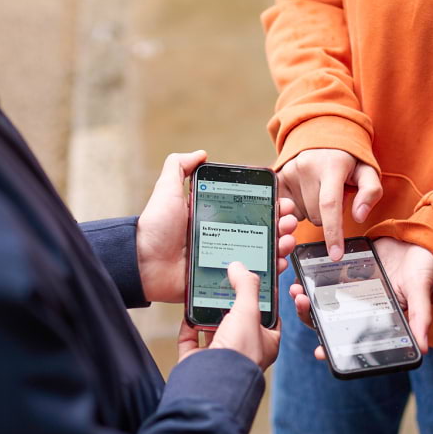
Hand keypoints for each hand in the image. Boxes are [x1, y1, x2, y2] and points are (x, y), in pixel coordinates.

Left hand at [136, 151, 298, 303]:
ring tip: (287, 240)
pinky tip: (278, 263)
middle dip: (282, 223)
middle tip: (289, 221)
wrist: (143, 264)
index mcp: (215, 216)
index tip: (283, 201)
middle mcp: (223, 236)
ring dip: (281, 244)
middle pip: (262, 228)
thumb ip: (179, 167)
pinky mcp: (223, 280)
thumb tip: (201, 153)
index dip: (270, 203)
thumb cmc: (155, 227)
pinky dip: (269, 270)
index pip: (251, 207)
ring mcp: (226, 259)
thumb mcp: (167, 190)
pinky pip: (251, 276)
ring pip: (262, 251)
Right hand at [178, 262, 281, 370]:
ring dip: (208, 310)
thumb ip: (245, 286)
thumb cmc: (239, 356)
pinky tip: (188, 310)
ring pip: (213, 327)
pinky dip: (189, 324)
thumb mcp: (248, 312)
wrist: (211, 385)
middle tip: (225, 279)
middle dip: (230, 300)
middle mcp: (243, 350)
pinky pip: (191, 338)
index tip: (252, 278)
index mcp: (265, 342)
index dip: (262, 295)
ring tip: (206, 288)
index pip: (268, 314)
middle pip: (238, 318)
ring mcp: (219, 356)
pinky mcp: (197, 361)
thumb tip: (239, 267)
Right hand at [278, 148, 381, 260]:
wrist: (322, 133)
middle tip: (332, 198)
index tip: (336, 255)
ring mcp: (290, 171)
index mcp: (331, 166)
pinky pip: (287, 209)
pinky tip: (304, 194)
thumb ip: (370, 192)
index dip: (333, 233)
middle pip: (316, 215)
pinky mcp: (279, 176)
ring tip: (318, 192)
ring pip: (301, 215)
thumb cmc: (348, 158)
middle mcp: (307, 167)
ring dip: (311, 211)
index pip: (330, 205)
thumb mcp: (367, 171)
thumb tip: (359, 216)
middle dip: (327, 216)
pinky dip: (298, 208)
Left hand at [290, 236, 432, 355]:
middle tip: (302, 303)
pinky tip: (302, 272)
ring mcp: (349, 291)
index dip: (333, 348)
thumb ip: (420, 317)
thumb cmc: (422, 271)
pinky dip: (311, 278)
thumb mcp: (420, 292)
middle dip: (310, 317)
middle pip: (328, 321)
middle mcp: (358, 309)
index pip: (350, 339)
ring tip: (298, 290)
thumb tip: (423, 348)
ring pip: (322, 301)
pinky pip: (323, 278)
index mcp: (374, 320)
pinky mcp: (344, 271)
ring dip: (306, 299)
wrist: (416, 240)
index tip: (319, 352)